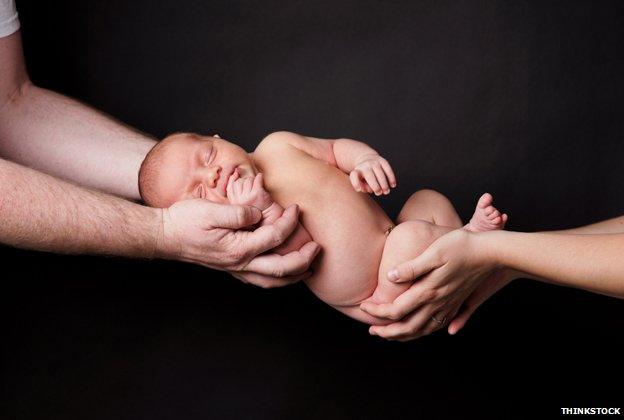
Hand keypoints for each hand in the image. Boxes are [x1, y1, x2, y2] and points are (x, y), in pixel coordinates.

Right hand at [156, 198, 320, 287]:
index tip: (296, 209)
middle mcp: (240, 264)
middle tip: (317, 247)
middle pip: (281, 269)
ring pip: (271, 281)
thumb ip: (239, 213)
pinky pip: (260, 280)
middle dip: (303, 259)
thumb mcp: (211, 210)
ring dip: (293, 276)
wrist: (165, 235)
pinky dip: (277, 278)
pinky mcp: (232, 267)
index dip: (290, 222)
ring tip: (308, 267)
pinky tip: (282, 271)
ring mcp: (236, 269)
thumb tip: (258, 214)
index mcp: (238, 248)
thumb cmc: (185, 221)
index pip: (275, 237)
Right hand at [226, 171, 272, 210]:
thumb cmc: (256, 207)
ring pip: (247, 180)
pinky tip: (260, 177)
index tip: (236, 174)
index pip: (230, 187)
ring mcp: (248, 198)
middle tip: (252, 187)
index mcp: (234, 204)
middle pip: (239, 182)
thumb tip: (236, 171)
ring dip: (253, 180)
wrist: (270, 215)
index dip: (233, 179)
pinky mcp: (257, 195)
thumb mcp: (242, 200)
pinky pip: (257, 180)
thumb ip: (236, 188)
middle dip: (245, 181)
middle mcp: (239, 202)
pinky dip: (259, 177)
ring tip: (258, 187)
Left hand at [349, 153, 395, 195]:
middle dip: (375, 185)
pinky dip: (391, 177)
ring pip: (379, 172)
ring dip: (384, 183)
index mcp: (357, 171)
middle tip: (378, 193)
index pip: (354, 176)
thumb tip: (369, 189)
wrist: (366, 158)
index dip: (356, 183)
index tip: (359, 189)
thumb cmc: (363, 176)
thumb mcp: (360, 181)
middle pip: (369, 175)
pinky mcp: (382, 161)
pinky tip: (393, 185)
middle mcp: (365, 165)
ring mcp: (374, 162)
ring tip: (386, 192)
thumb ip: (363, 187)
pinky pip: (387, 169)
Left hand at [360, 230, 510, 340]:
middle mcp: (438, 303)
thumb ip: (412, 267)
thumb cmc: (462, 246)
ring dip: (405, 335)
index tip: (364, 306)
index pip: (396, 310)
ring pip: (423, 330)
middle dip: (387, 332)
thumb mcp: (434, 252)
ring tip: (391, 335)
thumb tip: (390, 277)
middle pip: (408, 327)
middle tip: (371, 331)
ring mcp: (449, 305)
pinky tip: (423, 331)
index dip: (377, 312)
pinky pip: (439, 325)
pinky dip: (425, 331)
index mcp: (428, 290)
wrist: (493, 252)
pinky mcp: (458, 303)